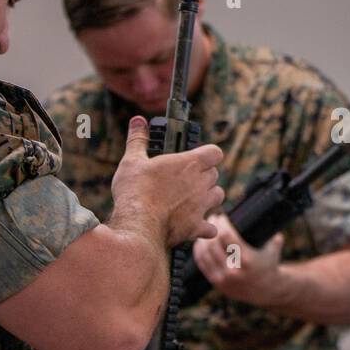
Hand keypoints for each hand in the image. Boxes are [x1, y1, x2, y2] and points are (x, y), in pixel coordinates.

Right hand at [111, 116, 224, 246]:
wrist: (138, 224)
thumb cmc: (135, 191)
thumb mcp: (132, 160)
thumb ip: (138, 139)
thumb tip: (137, 120)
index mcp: (189, 164)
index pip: (214, 152)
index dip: (208, 154)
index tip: (198, 156)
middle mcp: (200, 183)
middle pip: (214, 174)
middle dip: (204, 175)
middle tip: (187, 177)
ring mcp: (201, 205)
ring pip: (217, 196)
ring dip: (209, 196)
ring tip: (194, 198)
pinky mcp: (196, 226)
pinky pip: (210, 228)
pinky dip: (205, 227)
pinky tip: (195, 226)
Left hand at [191, 213, 287, 305]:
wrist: (265, 291)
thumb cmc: (269, 265)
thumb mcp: (273, 249)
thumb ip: (272, 234)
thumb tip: (269, 215)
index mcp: (247, 260)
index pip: (227, 236)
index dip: (221, 224)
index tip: (221, 216)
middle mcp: (234, 270)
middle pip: (213, 243)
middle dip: (211, 228)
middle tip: (212, 218)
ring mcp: (223, 278)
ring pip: (205, 253)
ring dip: (203, 238)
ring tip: (205, 228)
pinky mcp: (216, 282)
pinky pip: (202, 264)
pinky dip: (198, 251)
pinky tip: (199, 242)